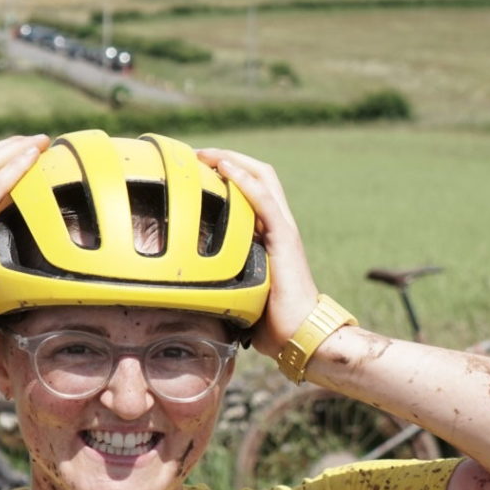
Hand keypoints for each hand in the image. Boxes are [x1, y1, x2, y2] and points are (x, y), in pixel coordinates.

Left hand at [197, 147, 318, 357]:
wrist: (300, 335)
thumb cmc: (273, 323)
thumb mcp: (240, 294)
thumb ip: (222, 281)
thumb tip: (188, 290)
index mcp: (269, 235)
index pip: (251, 191)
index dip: (226, 174)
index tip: (195, 171)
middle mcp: (278, 226)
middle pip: (257, 174)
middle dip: (226, 158)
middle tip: (195, 156)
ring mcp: (284, 230)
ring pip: (261, 178)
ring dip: (231, 160)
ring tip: (204, 154)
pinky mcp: (285, 239)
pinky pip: (264, 200)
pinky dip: (244, 180)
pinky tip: (225, 168)